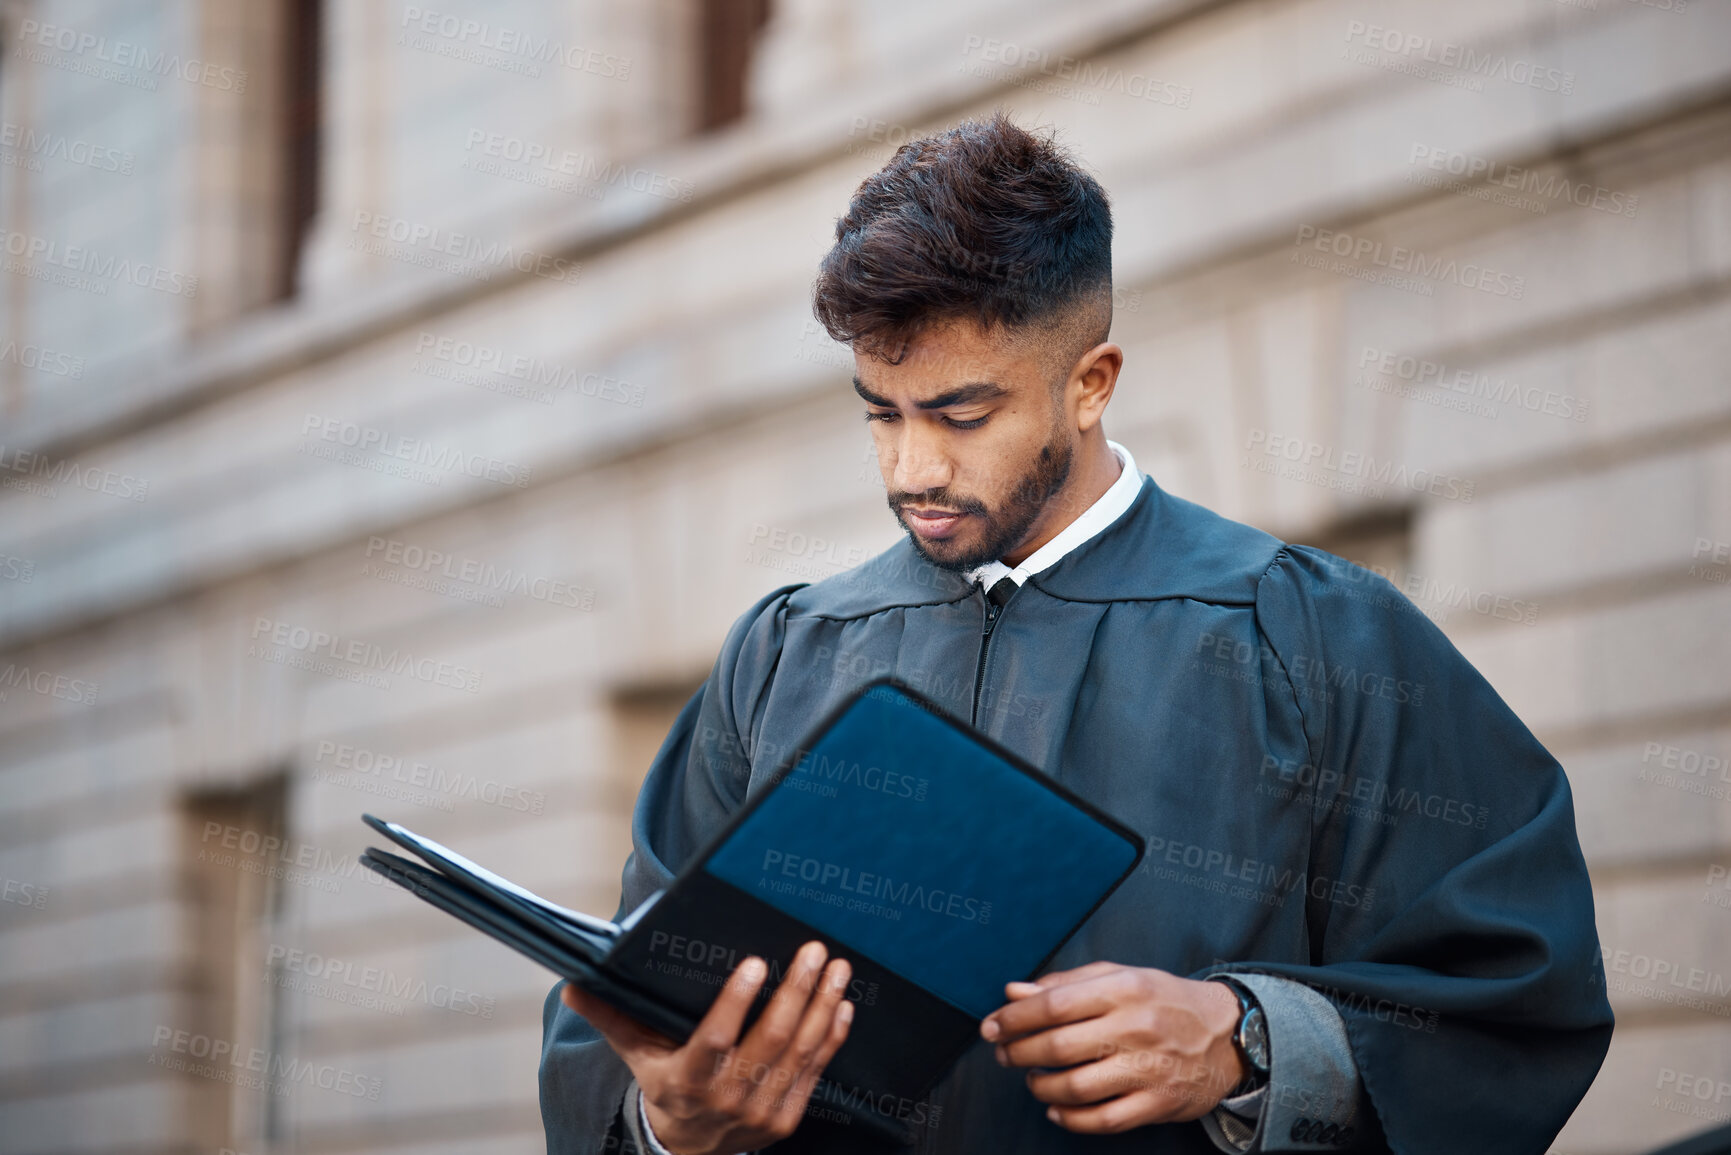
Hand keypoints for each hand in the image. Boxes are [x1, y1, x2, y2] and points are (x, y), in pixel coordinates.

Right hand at [561, 941, 853, 1154]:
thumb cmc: (664, 1087)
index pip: (715, 1039)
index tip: (755, 962)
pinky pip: (815, 1072)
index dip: (737, 1002)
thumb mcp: (636, 1055)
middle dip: (795, 991)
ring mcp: (761, 1111)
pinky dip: (831, 1037)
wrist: (689, 1152)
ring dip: (821, 1006)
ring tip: (836, 967)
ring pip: (798, 1052)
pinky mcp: (786, 1117)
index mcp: (688, 1080)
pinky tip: (843, 1004)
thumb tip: (573, 985)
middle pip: (769, 1040)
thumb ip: (612, 1018)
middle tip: (813, 950)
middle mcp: (727, 1098)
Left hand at [979, 962, 1243, 1133]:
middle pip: (1058, 1046)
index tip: (992, 1027)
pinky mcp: (1158, 1103)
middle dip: (1019, 1053)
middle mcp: (1135, 1027)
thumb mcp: (1119, 977)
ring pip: (1076, 1087)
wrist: (1226, 1034)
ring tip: (1033, 1079)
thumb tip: (1014, 992)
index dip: (1013, 1018)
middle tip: (1004, 1054)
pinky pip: (1104, 1119)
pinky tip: (1056, 1108)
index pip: (1053, 1004)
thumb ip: (1065, 983)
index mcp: (1123, 989)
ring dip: (1041, 1086)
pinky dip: (1071, 1119)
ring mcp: (1149, 1069)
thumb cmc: (1163, 1000)